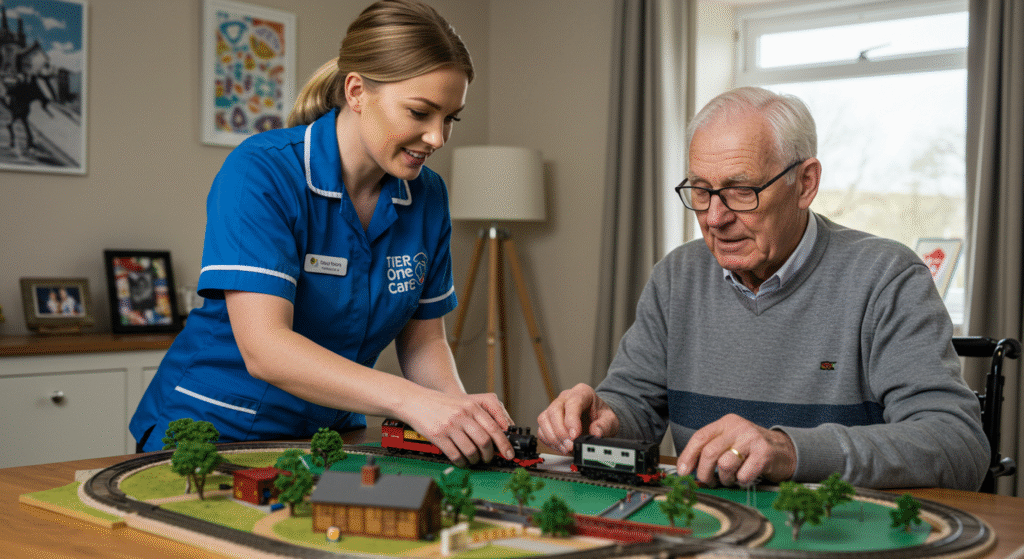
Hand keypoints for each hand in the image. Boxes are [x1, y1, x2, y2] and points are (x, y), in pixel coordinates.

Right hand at [401, 392, 513, 467]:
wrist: (416, 401)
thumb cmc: (441, 404)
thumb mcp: (464, 403)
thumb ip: (480, 415)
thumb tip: (498, 435)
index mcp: (472, 406)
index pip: (494, 428)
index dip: (504, 444)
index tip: (509, 454)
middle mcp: (463, 415)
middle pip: (485, 441)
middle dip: (489, 455)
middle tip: (488, 459)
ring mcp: (450, 426)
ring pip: (471, 451)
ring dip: (475, 460)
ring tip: (473, 460)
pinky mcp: (438, 436)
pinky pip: (455, 455)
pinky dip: (461, 462)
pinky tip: (461, 461)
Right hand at [536, 383, 619, 454]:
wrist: (596, 419)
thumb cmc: (601, 416)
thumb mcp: (610, 420)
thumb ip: (605, 425)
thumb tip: (596, 433)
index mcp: (582, 392)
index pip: (572, 402)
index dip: (571, 420)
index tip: (575, 435)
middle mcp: (565, 398)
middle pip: (554, 410)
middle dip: (561, 432)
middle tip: (570, 445)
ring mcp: (555, 408)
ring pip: (544, 419)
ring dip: (553, 437)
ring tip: (566, 448)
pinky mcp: (548, 420)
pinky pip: (541, 430)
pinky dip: (549, 441)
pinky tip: (560, 447)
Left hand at [676, 413, 795, 486]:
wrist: (785, 450)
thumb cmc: (752, 449)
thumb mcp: (731, 441)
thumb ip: (712, 449)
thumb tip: (688, 469)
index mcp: (726, 423)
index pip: (700, 437)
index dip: (688, 456)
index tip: (683, 472)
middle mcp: (738, 428)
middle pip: (710, 452)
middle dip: (704, 473)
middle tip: (708, 482)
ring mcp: (752, 439)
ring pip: (725, 465)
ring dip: (725, 479)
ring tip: (731, 479)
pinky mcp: (764, 453)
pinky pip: (743, 475)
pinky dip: (741, 481)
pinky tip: (746, 477)